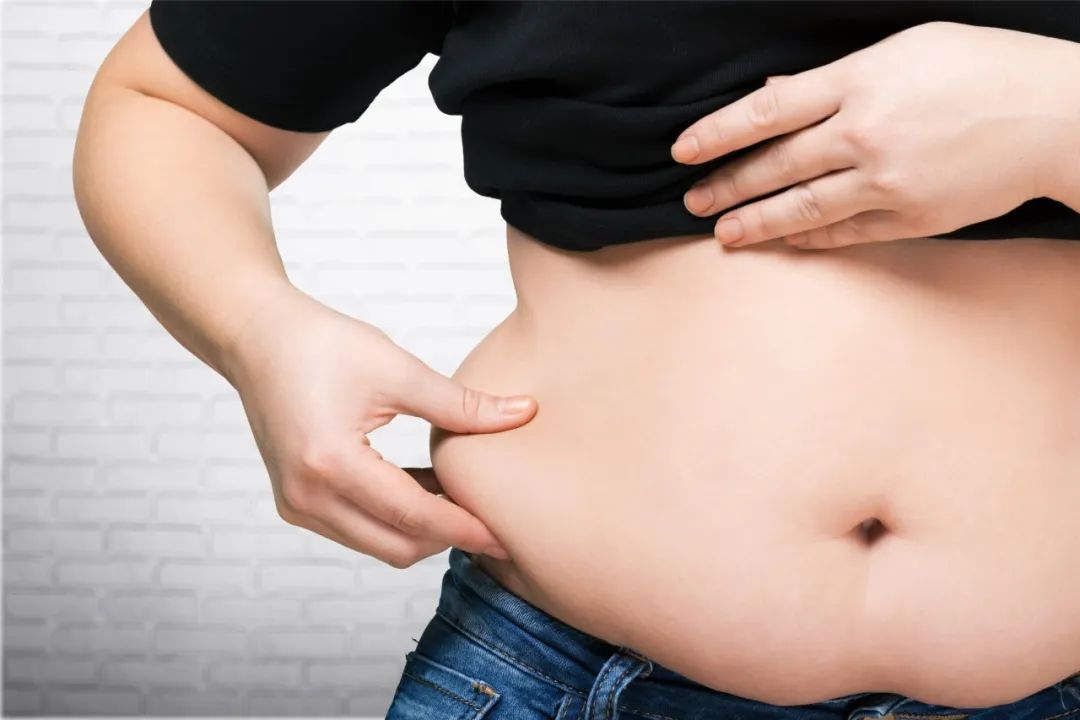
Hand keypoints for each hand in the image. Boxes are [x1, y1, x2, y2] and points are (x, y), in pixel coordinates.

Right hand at [223, 285, 537, 568]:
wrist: (258, 337)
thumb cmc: (322, 344)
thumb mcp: (397, 370)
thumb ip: (462, 404)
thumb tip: (526, 413)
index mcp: (330, 463)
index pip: (412, 515)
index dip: (464, 527)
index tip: (507, 534)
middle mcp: (307, 496)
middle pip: (396, 546)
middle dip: (448, 538)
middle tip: (495, 520)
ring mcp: (297, 504)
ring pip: (378, 544)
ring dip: (423, 530)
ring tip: (464, 498)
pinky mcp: (297, 502)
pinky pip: (359, 529)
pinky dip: (396, 519)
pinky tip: (428, 488)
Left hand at [672, 21, 1074, 249]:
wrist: (1059, 116)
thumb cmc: (984, 68)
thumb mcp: (908, 50)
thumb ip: (836, 78)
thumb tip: (775, 92)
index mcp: (861, 81)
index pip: (767, 110)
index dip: (718, 132)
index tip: (683, 150)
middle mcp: (865, 133)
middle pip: (775, 164)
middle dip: (727, 185)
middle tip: (692, 202)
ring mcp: (887, 180)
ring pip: (803, 206)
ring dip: (756, 222)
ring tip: (724, 233)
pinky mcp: (911, 216)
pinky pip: (846, 231)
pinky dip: (810, 237)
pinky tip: (783, 240)